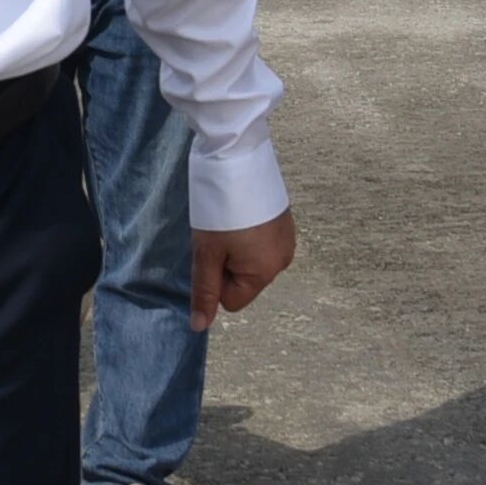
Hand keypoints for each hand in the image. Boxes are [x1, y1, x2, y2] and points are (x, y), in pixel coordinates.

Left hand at [190, 208, 294, 329]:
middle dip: (227, 264)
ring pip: (251, 262)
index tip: (212, 252)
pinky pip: (261, 244)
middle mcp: (283, 260)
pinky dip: (248, 235)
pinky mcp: (284, 223)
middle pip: (244, 281)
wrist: (237, 158)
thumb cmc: (219, 209)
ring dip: (236, 248)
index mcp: (265, 272)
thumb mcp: (206, 254)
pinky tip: (242, 214)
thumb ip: (205, 291)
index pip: (232, 301)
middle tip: (218, 234)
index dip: (215, 280)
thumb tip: (199, 326)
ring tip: (230, 221)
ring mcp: (287, 240)